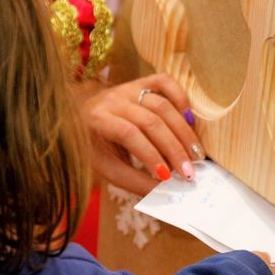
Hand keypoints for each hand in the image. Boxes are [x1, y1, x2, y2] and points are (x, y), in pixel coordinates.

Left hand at [82, 73, 203, 195]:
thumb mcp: (106, 168)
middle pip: (151, 121)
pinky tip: (189, 121)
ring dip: (182, 131)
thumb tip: (167, 192)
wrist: (79, 119)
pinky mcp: (141, 82)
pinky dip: (181, 99)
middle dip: (173, 148)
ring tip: (195, 154)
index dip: (150, 155)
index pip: (129, 134)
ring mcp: (128, 88)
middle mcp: (113, 99)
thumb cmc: (93, 148)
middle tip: (189, 171)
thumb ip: (134, 180)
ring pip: (162, 105)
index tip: (167, 177)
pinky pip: (165, 83)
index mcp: (97, 119)